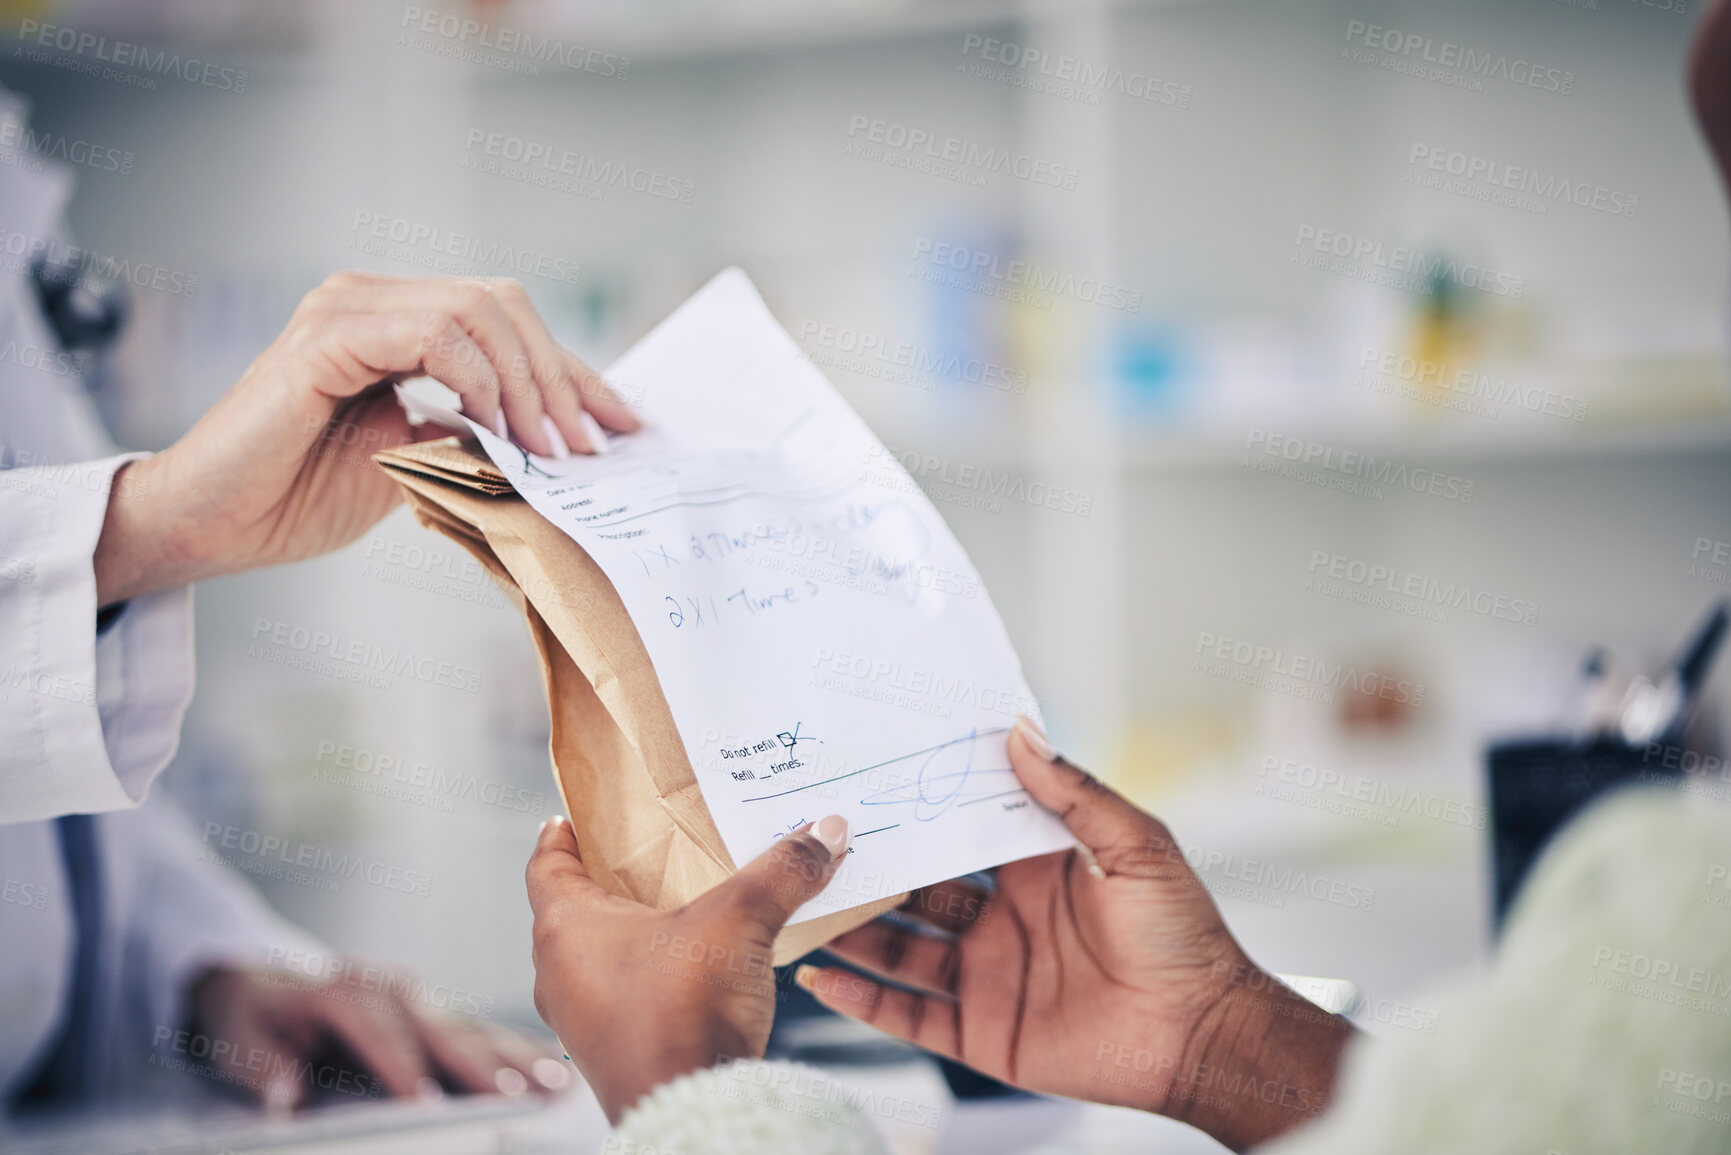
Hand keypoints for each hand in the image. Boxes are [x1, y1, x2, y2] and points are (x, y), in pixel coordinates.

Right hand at [93, 272, 638, 605]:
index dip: (573, 374)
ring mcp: (349, 307)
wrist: (218, 526)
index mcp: (398, 322)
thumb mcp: (421, 460)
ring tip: (548, 450)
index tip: (624, 425)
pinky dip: (479, 380)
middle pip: (505, 305)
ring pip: (479, 309)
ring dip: (528, 383)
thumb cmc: (303, 496)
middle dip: (560, 378)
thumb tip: (561, 441)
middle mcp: (375, 299)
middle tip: (587, 449)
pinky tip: (495, 430)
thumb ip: (478, 433)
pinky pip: (434, 332)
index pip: (509, 327)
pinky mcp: (327, 335)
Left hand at [183, 963, 565, 1110]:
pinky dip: (520, 1052)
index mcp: (343, 993)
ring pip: (474, 1031)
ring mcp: (421, 999)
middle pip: (440, 1031)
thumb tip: (286, 1095)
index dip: (400, 1067)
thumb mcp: (238, 1040)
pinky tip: (552, 1069)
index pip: (378, 1033)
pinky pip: (484, 1034)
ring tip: (555, 1086)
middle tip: (514, 1097)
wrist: (264, 985)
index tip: (423, 1100)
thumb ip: (262, 1068)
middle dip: (478, 1066)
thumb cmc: (254, 1020)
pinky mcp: (438, 1014)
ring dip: (515, 1060)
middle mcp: (392, 990)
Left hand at [525, 813, 851, 1123]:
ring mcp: (585, 1019)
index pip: (546, 866)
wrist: (693, 1109)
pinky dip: (653, 977)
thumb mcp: (739, 921)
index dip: (562, 837)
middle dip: (614, 883)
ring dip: (638, 935)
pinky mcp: (615, 1051)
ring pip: (602, 959)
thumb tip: (820, 835)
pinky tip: (699, 971)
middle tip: (649, 856)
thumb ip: (781, 872)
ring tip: (685, 911)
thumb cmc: (682, 1018)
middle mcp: (562, 975)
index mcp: (566, 930)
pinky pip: (626, 998)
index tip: (572, 819)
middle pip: (577, 911)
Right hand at [798, 718, 1357, 1152]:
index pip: (963, 829)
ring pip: (901, 946)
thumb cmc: (1184, 938)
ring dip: (854, 926)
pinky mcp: (981, 1031)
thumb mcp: (1137, 846)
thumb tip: (1021, 730)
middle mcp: (1003, 918)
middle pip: (919, 886)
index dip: (923, 806)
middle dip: (874, 865)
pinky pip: (908, 1014)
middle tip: (817, 837)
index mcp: (1036, 868)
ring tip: (803, 900)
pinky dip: (862, 998)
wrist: (1203, 1035)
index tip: (875, 773)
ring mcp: (987, 975)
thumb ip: (1074, 794)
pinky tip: (822, 975)